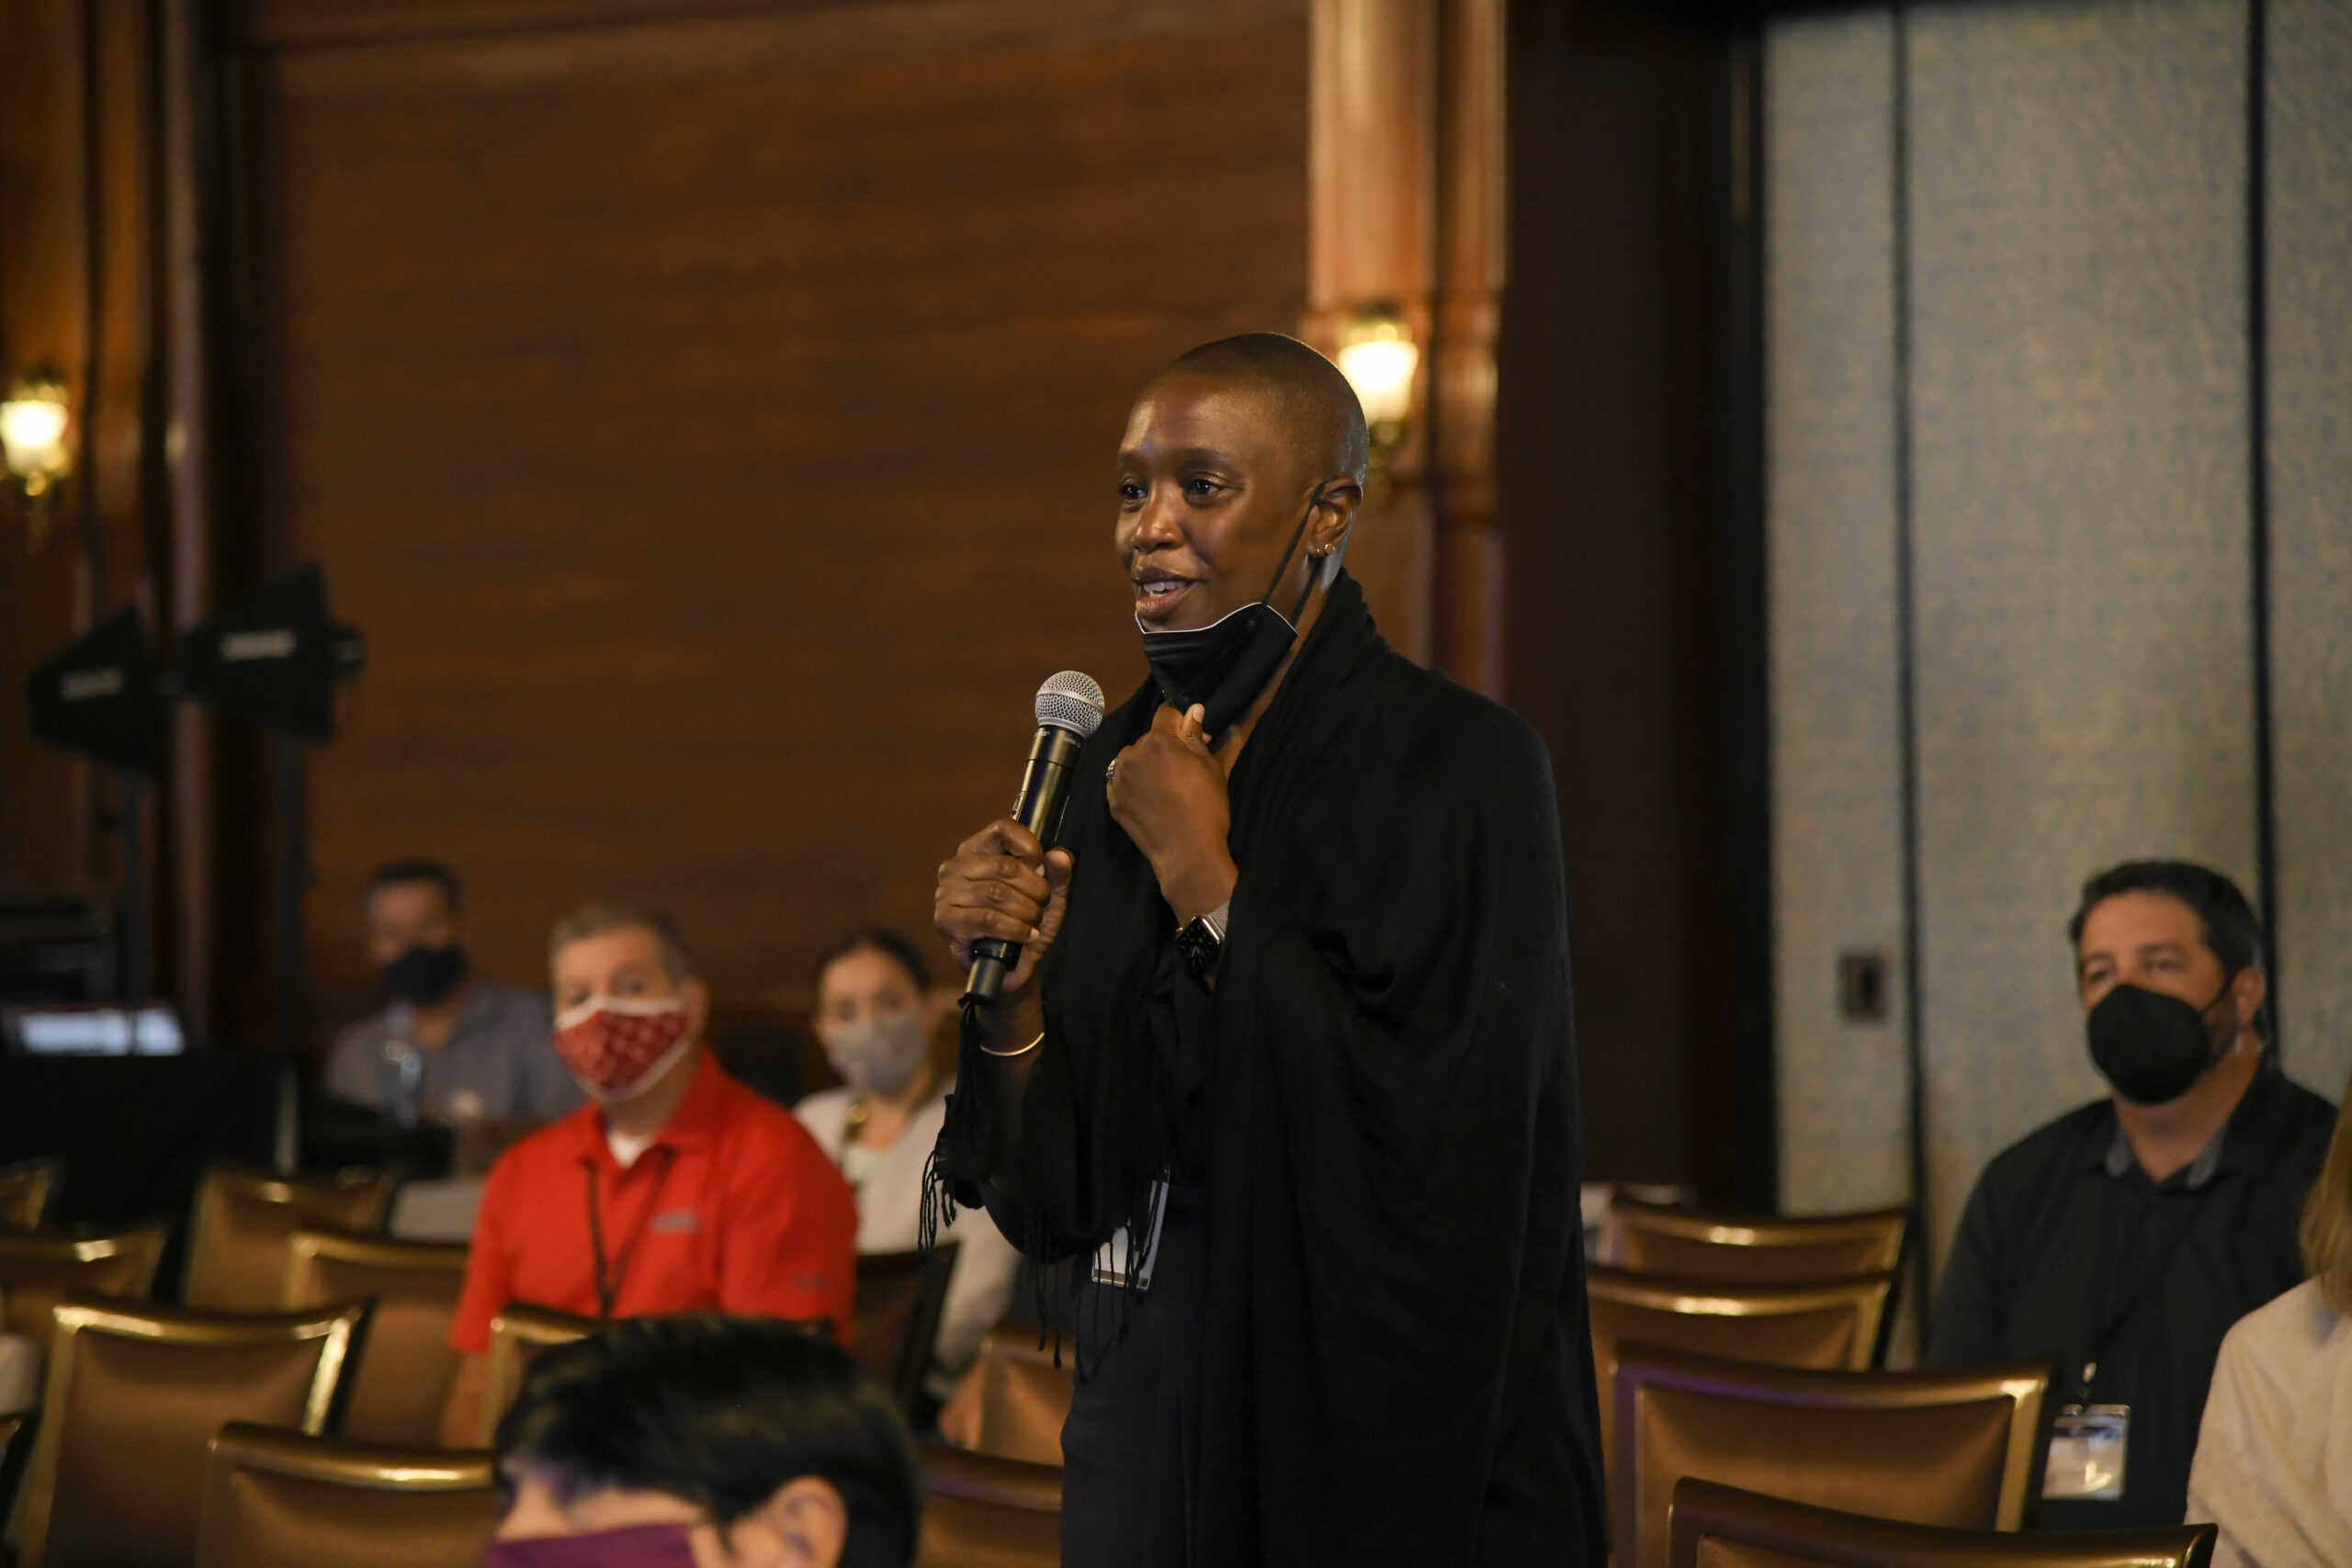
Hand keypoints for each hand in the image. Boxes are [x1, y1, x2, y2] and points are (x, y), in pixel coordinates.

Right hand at [935, 819, 1074, 1002]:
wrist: (1011, 966)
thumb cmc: (1025, 922)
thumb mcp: (1050, 895)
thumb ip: (1058, 873)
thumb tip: (1059, 855)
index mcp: (977, 849)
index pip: (1002, 829)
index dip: (1029, 846)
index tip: (1042, 868)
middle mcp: (956, 866)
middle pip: (1005, 865)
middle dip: (1034, 888)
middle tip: (1042, 905)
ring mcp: (946, 893)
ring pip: (996, 893)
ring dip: (1026, 911)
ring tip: (1034, 922)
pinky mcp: (946, 921)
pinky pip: (987, 919)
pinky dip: (1014, 928)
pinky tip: (1025, 935)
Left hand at [1106, 703, 1237, 921]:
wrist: (1186, 854)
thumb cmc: (1206, 809)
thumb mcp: (1210, 768)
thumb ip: (1197, 736)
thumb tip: (1193, 710)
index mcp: (1158, 742)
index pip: (1166, 713)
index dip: (1180, 721)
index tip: (1191, 735)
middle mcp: (1131, 755)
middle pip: (1149, 739)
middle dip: (1164, 746)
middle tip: (1182, 768)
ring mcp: (1118, 779)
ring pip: (1133, 759)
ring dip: (1146, 765)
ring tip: (1165, 788)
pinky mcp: (1113, 801)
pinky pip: (1122, 781)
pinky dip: (1134, 785)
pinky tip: (1151, 800)